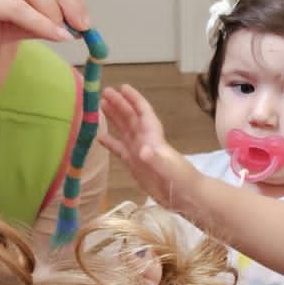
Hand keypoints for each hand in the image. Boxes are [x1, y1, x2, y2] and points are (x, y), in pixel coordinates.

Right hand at [99, 84, 194, 205]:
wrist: (185, 197)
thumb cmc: (182, 180)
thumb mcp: (170, 169)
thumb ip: (156, 160)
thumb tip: (142, 150)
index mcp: (154, 137)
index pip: (143, 112)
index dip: (133, 99)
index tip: (122, 87)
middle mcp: (145, 140)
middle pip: (130, 117)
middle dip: (119, 104)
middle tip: (104, 91)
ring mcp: (139, 152)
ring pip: (124, 130)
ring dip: (114, 118)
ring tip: (100, 106)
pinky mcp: (134, 164)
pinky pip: (119, 149)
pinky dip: (110, 142)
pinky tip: (98, 137)